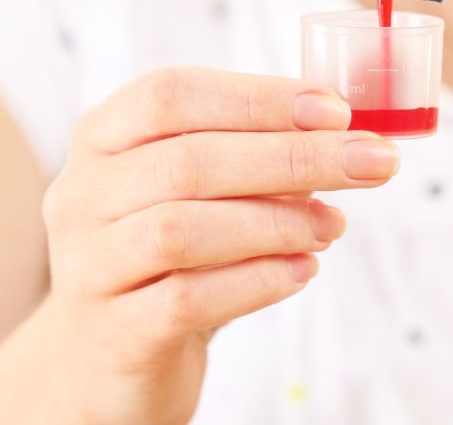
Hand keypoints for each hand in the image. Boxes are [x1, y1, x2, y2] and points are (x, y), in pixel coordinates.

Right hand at [37, 68, 398, 424]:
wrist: (103, 357)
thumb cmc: (164, 255)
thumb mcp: (194, 191)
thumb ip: (250, 155)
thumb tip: (345, 136)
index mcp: (102, 139)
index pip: (171, 95)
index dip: (257, 97)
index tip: (336, 111)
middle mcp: (82, 196)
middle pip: (189, 161)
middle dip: (293, 157)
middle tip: (370, 162)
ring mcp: (89, 267)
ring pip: (181, 230)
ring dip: (276, 222)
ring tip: (334, 225)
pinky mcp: (113, 333)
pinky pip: (187, 299)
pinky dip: (257, 280)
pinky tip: (302, 271)